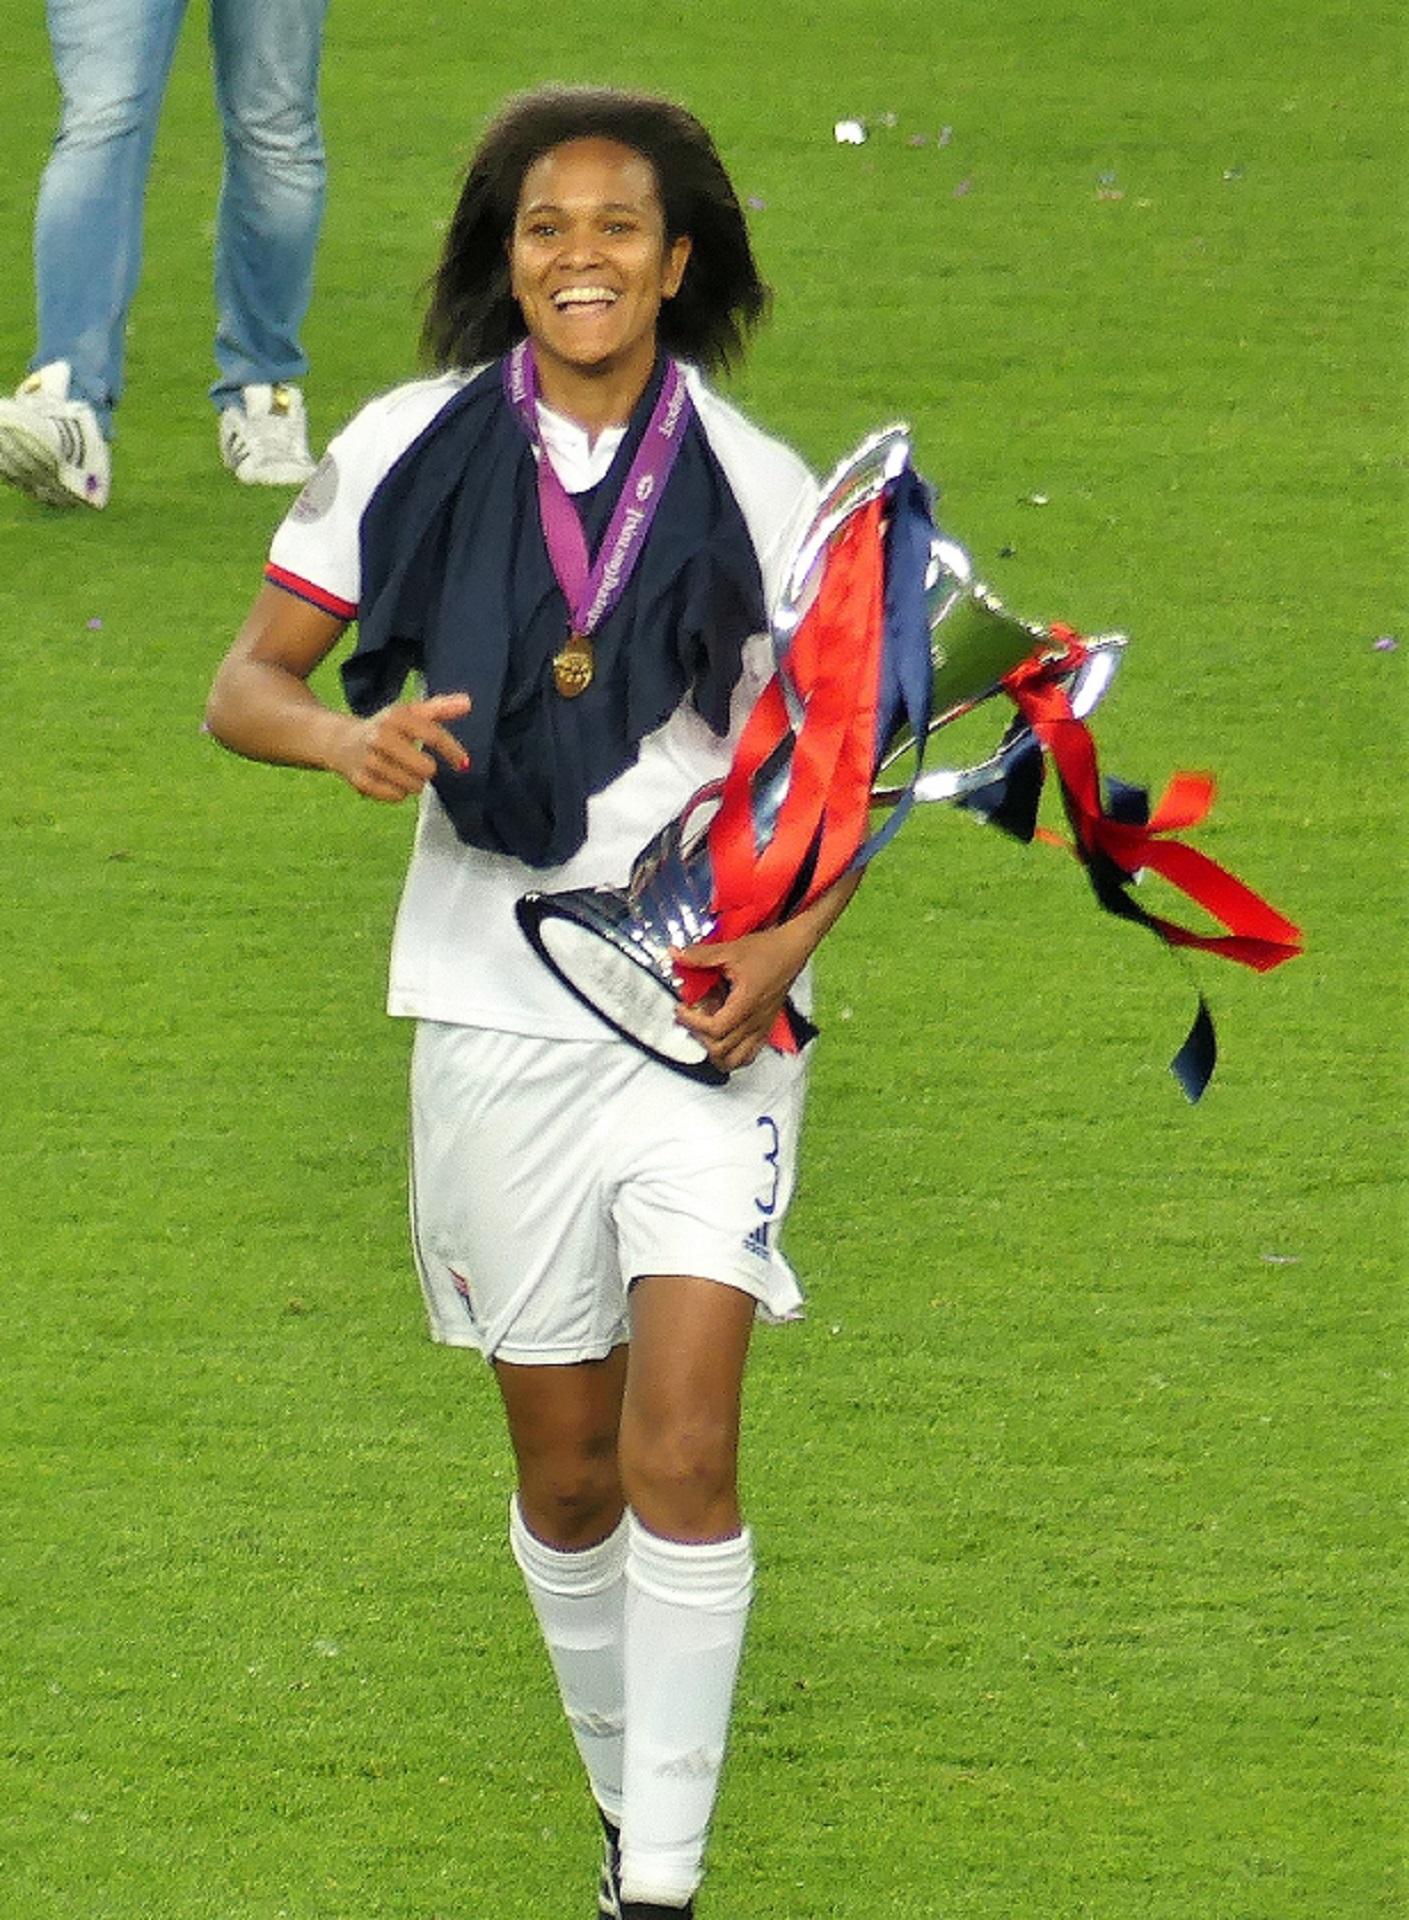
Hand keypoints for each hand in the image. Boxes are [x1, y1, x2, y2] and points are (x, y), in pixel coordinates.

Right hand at [331, 692, 471, 801]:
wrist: (340, 741)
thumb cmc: (386, 727)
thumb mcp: (411, 713)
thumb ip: (441, 708)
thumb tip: (468, 702)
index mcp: (396, 717)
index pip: (433, 735)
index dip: (452, 751)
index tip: (464, 763)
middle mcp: (380, 737)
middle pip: (426, 768)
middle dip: (428, 769)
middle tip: (418, 763)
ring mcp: (369, 760)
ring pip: (412, 785)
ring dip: (414, 782)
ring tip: (402, 770)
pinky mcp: (361, 781)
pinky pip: (396, 796)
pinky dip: (398, 792)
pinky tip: (390, 779)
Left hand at [672, 921, 812, 1074]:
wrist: (792, 950)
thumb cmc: (768, 950)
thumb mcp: (730, 950)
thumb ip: (701, 956)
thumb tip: (678, 955)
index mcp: (746, 1003)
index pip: (714, 1029)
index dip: (692, 1022)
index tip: (682, 1009)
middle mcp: (755, 1020)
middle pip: (721, 1049)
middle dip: (700, 1037)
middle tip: (691, 1019)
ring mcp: (762, 1026)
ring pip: (736, 1060)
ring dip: (717, 1053)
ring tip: (705, 1036)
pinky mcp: (766, 1027)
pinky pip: (750, 1055)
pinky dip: (734, 1055)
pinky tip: (724, 1041)